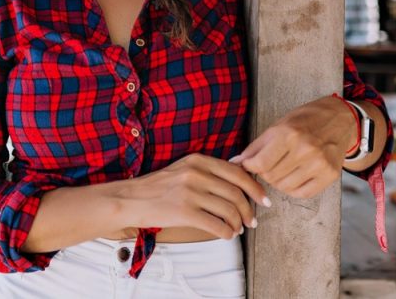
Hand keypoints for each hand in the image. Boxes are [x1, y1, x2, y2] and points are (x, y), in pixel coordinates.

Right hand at [113, 153, 269, 238]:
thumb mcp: (184, 168)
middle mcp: (195, 173)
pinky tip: (226, 234)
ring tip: (237, 229)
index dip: (255, 188)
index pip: (237, 173)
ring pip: (229, 210)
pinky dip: (227, 233)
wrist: (131, 199)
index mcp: (198, 160)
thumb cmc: (159, 186)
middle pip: (236, 193)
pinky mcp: (184, 212)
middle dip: (249, 210)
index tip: (263, 200)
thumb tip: (241, 174)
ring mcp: (189, 193)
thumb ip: (209, 170)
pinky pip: (217, 225)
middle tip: (252, 221)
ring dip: (238, 224)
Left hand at [231, 96, 355, 199]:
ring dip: (277, 182)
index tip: (249, 164)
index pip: (260, 163)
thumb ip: (256, 146)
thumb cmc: (305, 120)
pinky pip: (303, 193)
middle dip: (264, 173)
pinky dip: (293, 189)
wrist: (340, 119)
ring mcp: (320, 164)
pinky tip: (293, 177)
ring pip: (285, 187)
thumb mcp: (278, 126)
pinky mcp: (330, 175)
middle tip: (267, 165)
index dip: (250, 167)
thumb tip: (236, 162)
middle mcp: (305, 149)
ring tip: (281, 169)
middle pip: (271, 177)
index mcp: (289, 134)